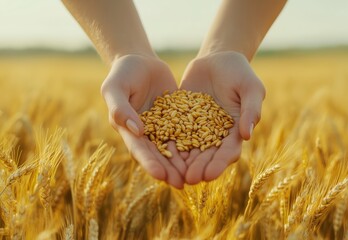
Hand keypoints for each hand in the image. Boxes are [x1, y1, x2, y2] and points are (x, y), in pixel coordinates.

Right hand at [101, 54, 185, 188]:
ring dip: (183, 162)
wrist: (140, 61)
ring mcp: (162, 126)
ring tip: (196, 176)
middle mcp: (146, 132)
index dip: (149, 162)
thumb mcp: (115, 88)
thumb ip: (120, 108)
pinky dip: (195, 142)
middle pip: (158, 154)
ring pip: (174, 146)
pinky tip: (207, 152)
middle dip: (169, 169)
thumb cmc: (122, 73)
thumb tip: (137, 131)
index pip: (139, 149)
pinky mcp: (176, 117)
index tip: (160, 175)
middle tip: (181, 184)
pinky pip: (187, 130)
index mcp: (128, 129)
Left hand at [180, 51, 265, 183]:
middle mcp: (214, 133)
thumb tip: (247, 136)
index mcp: (233, 130)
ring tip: (173, 173)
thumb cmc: (240, 73)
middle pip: (207, 155)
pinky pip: (174, 131)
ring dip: (182, 161)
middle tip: (189, 180)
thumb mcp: (251, 88)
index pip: (228, 152)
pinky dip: (169, 141)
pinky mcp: (182, 117)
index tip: (209, 175)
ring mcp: (197, 126)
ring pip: (189, 147)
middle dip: (199, 168)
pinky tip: (159, 151)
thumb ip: (250, 110)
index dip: (219, 164)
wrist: (218, 58)